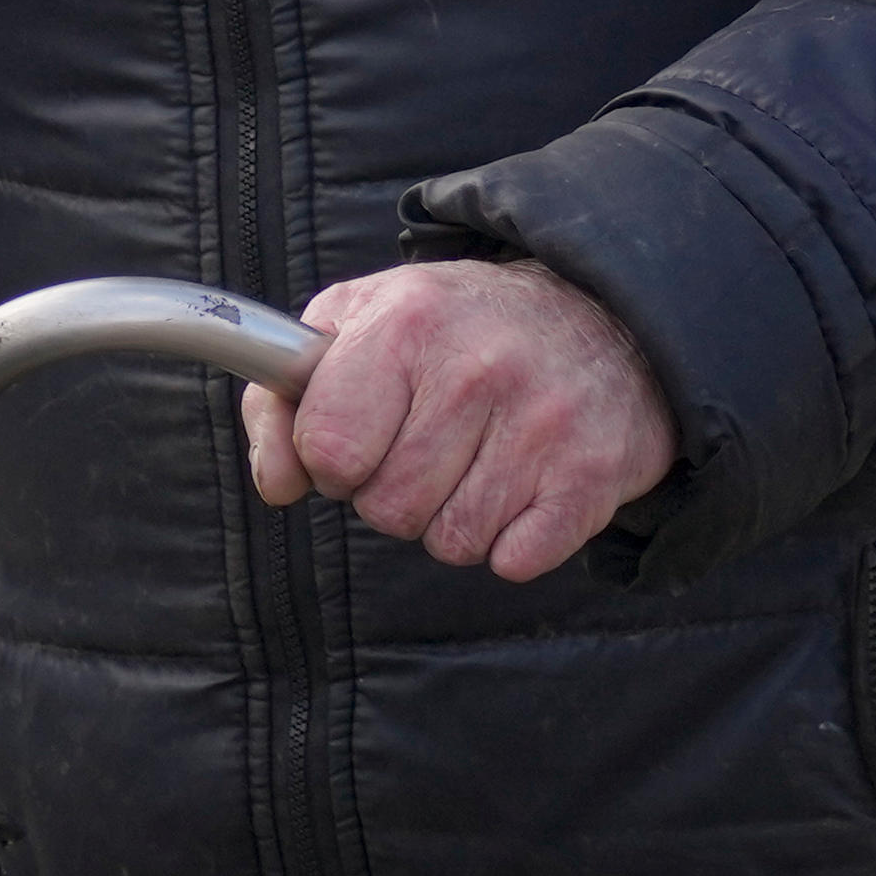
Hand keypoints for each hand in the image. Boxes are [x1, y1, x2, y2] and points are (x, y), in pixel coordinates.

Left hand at [243, 259, 673, 581]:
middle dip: (393, 492)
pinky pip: (514, 561)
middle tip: (427, 445)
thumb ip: (282, 400)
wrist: (598, 314)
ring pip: (451, 542)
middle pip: (387, 508)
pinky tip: (523, 486)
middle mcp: (477, 369)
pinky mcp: (592, 476)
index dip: (330, 459)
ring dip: (452, 519)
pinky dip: (511, 542)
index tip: (358, 439)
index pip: (327, 449)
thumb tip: (277, 483)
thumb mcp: (352, 325)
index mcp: (406, 322)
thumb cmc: (453, 328)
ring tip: (477, 458)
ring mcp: (543, 423)